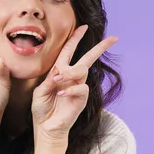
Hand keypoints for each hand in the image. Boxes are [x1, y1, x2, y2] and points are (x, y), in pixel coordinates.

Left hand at [32, 25, 118, 141]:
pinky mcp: (81, 99)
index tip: (84, 27)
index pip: (69, 51)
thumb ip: (49, 80)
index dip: (75, 39)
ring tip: (57, 80)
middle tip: (114, 38)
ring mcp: (78, 87)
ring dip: (69, 72)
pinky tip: (61, 93)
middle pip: (87, 58)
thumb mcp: (40, 92)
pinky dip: (70, 89)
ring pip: (82, 70)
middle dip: (100, 48)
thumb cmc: (42, 109)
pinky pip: (81, 88)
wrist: (46, 127)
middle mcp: (71, 77)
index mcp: (59, 72)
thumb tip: (59, 71)